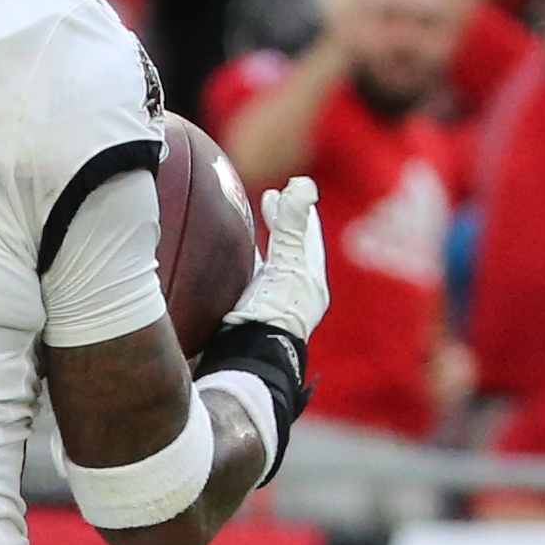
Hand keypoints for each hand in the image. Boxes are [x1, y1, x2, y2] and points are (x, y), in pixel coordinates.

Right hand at [227, 175, 327, 343]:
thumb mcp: (287, 262)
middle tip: (271, 199)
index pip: (309, 237)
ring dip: (265, 242)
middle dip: (284, 224)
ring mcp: (273, 304)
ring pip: (272, 263)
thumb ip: (292, 225)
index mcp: (311, 282)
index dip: (301, 211)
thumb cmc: (274, 313)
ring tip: (253, 223)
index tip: (291, 188)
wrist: (250, 358)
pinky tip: (233, 259)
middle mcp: (296, 293)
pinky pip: (252, 279)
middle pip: (292, 248)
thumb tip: (304, 186)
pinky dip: (247, 263)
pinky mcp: (251, 314)